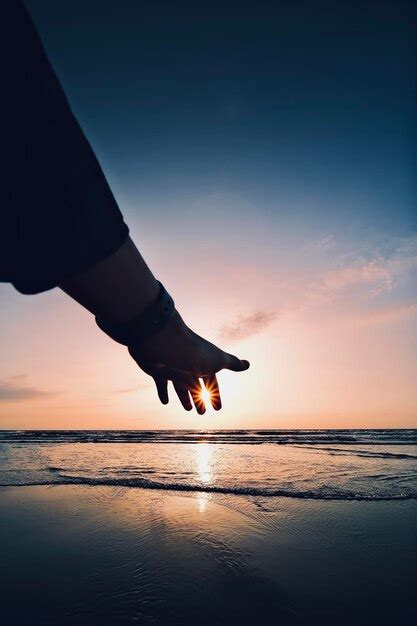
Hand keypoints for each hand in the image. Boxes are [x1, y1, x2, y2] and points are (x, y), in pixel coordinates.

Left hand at [128, 311, 248, 413]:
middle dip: (200, 399)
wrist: (164, 342)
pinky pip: (162, 383)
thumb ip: (232, 363)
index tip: (218, 408)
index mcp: (204, 364)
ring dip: (185, 398)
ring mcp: (174, 368)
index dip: (215, 395)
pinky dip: (163, 392)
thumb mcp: (217, 360)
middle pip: (196, 385)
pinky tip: (165, 401)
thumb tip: (248, 364)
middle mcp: (189, 365)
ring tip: (189, 410)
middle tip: (202, 413)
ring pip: (180, 386)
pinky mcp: (159, 370)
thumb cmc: (193, 352)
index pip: (212, 382)